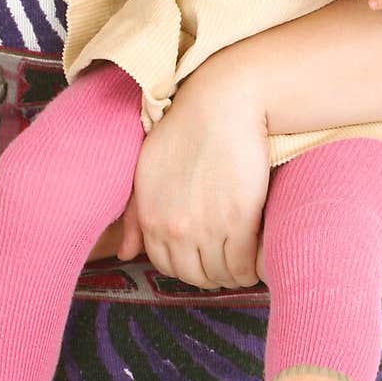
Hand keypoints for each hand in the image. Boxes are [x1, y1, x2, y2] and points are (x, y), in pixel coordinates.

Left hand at [117, 56, 269, 289]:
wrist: (222, 105)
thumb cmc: (184, 130)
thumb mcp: (146, 171)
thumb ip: (135, 214)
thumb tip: (124, 254)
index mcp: (150, 216)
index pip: (165, 265)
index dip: (187, 267)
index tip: (203, 258)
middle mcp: (174, 228)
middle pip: (194, 276)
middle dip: (210, 275)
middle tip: (226, 263)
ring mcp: (207, 227)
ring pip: (220, 275)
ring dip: (233, 275)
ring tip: (243, 264)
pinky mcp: (240, 221)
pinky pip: (244, 266)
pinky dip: (251, 270)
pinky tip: (257, 261)